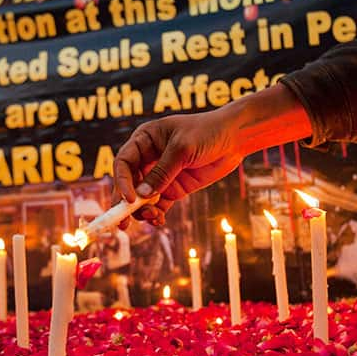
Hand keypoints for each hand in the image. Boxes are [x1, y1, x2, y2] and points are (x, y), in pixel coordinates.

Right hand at [112, 85, 311, 226]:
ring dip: (142, 211)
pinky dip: (156, 214)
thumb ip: (162, 172)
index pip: (123, 163)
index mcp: (144, 140)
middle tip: (121, 223)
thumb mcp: (182, 148)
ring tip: (152, 217)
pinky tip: (159, 220)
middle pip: (129, 183)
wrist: (235, 138)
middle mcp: (149, 158)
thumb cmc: (207, 132)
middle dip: (124, 203)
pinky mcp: (175, 188)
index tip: (129, 199)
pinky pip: (159, 205)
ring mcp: (162, 175)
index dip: (122, 182)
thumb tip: (140, 196)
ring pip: (142, 198)